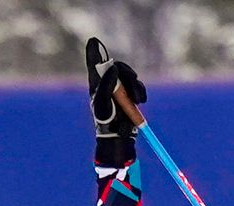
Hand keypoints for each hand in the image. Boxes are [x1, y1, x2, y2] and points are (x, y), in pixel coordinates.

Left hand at [85, 38, 145, 165]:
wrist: (118, 136)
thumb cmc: (105, 121)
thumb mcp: (103, 102)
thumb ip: (106, 84)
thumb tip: (112, 67)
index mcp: (97, 84)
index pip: (95, 65)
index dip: (95, 52)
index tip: (93, 40)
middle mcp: (108, 84)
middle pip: (118, 68)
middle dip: (127, 73)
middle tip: (133, 78)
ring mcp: (119, 89)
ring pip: (130, 77)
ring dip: (136, 87)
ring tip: (137, 100)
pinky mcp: (129, 95)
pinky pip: (138, 86)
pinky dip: (141, 92)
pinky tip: (140, 101)